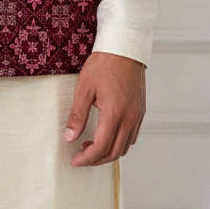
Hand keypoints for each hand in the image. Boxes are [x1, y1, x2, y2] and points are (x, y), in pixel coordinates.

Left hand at [63, 51, 145, 166]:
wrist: (124, 47)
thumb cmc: (104, 64)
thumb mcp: (84, 88)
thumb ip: (77, 115)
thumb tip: (69, 137)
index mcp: (114, 114)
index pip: (101, 147)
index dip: (86, 158)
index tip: (75, 160)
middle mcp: (129, 118)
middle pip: (114, 152)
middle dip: (96, 160)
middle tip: (81, 156)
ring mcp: (137, 115)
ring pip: (125, 146)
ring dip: (108, 152)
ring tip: (91, 145)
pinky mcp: (140, 110)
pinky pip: (132, 136)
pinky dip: (119, 142)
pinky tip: (107, 134)